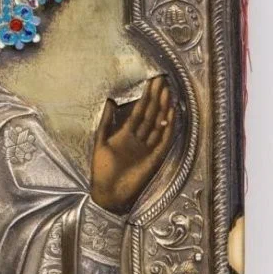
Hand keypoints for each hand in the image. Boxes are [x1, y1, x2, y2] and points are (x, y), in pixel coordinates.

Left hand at [90, 76, 175, 214]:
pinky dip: (168, 127)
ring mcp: (148, 147)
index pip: (138, 110)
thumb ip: (106, 122)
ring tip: (168, 92)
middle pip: (150, 114)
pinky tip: (172, 113)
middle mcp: (139, 138)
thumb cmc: (102, 169)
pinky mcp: (155, 157)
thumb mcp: (100, 142)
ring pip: (158, 124)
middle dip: (156, 98)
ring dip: (163, 109)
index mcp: (125, 133)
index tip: (152, 81)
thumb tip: (110, 100)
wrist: (108, 192)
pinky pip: (164, 139)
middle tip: (163, 81)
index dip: (145, 96)